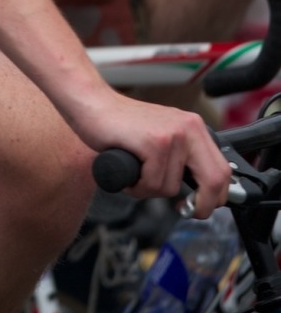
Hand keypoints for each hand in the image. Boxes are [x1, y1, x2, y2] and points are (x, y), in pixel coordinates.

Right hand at [73, 90, 231, 217]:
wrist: (91, 103)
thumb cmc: (120, 125)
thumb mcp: (162, 137)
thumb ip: (181, 158)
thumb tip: (201, 192)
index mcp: (193, 126)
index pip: (222, 170)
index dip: (216, 197)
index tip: (200, 206)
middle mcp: (188, 127)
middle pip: (214, 181)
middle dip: (200, 204)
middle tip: (183, 209)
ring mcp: (172, 134)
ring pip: (171, 186)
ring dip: (149, 190)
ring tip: (134, 173)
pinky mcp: (153, 142)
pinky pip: (152, 183)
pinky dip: (136, 186)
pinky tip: (127, 172)